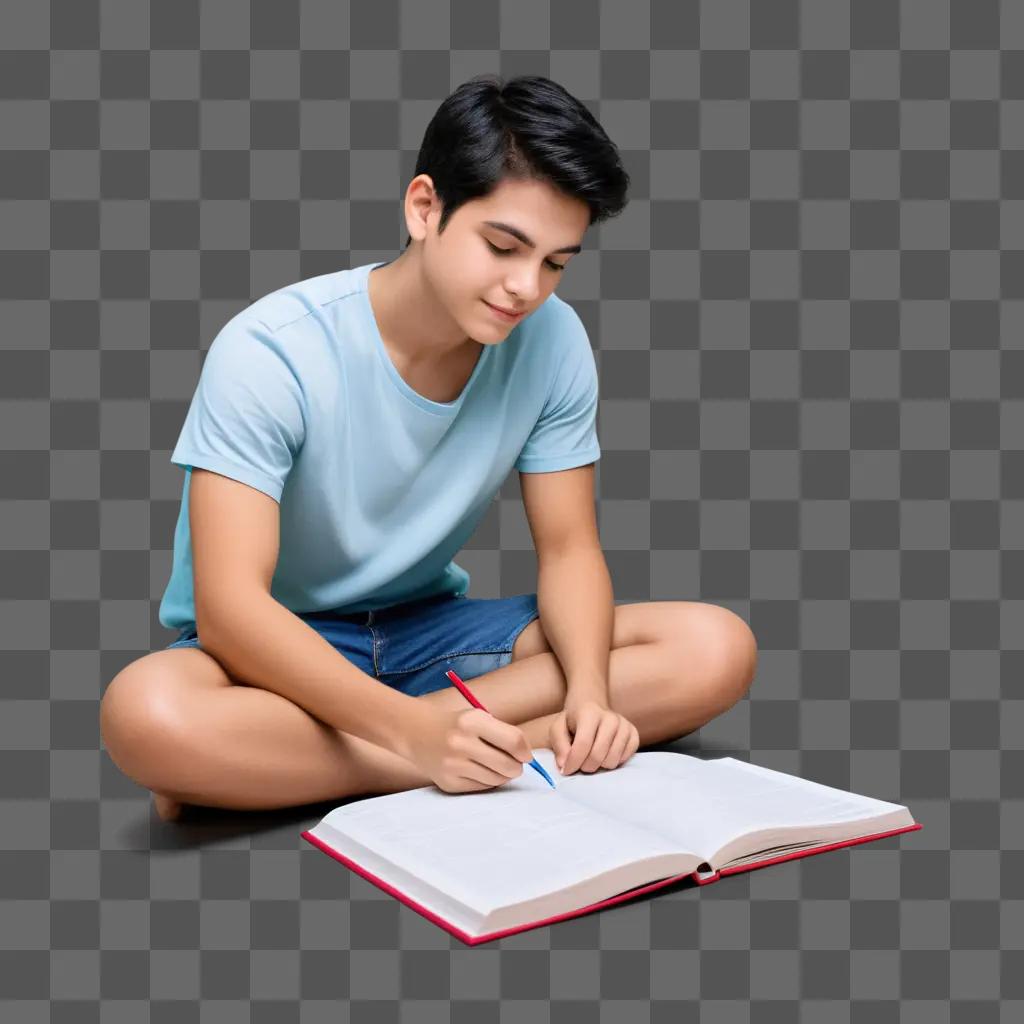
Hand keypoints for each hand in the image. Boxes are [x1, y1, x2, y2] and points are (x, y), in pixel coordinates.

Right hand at [405, 705, 532, 793]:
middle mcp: (461, 743)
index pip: (514, 741)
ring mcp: (453, 765)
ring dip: (502, 775)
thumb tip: (528, 759)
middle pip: (508, 765)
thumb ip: (503, 734)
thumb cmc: (456, 725)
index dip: (525, 751)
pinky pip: (481, 788)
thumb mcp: (478, 717)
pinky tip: (477, 770)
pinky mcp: (448, 783)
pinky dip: (486, 781)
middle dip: (516, 767)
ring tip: (493, 764)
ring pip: (496, 780)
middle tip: (513, 763)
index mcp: (471, 721)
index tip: (525, 755)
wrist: (417, 733)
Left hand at [548, 695, 639, 775]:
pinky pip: (625, 758)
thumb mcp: (557, 728)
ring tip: (591, 757)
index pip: (583, 744)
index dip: (573, 762)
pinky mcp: (634, 734)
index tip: (566, 770)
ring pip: (612, 761)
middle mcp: (610, 717)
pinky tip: (605, 754)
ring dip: (599, 766)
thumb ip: (559, 745)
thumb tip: (565, 765)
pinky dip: (613, 762)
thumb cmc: (573, 720)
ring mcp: (625, 725)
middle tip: (579, 764)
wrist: (591, 706)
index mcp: (589, 713)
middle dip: (585, 766)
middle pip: (598, 755)